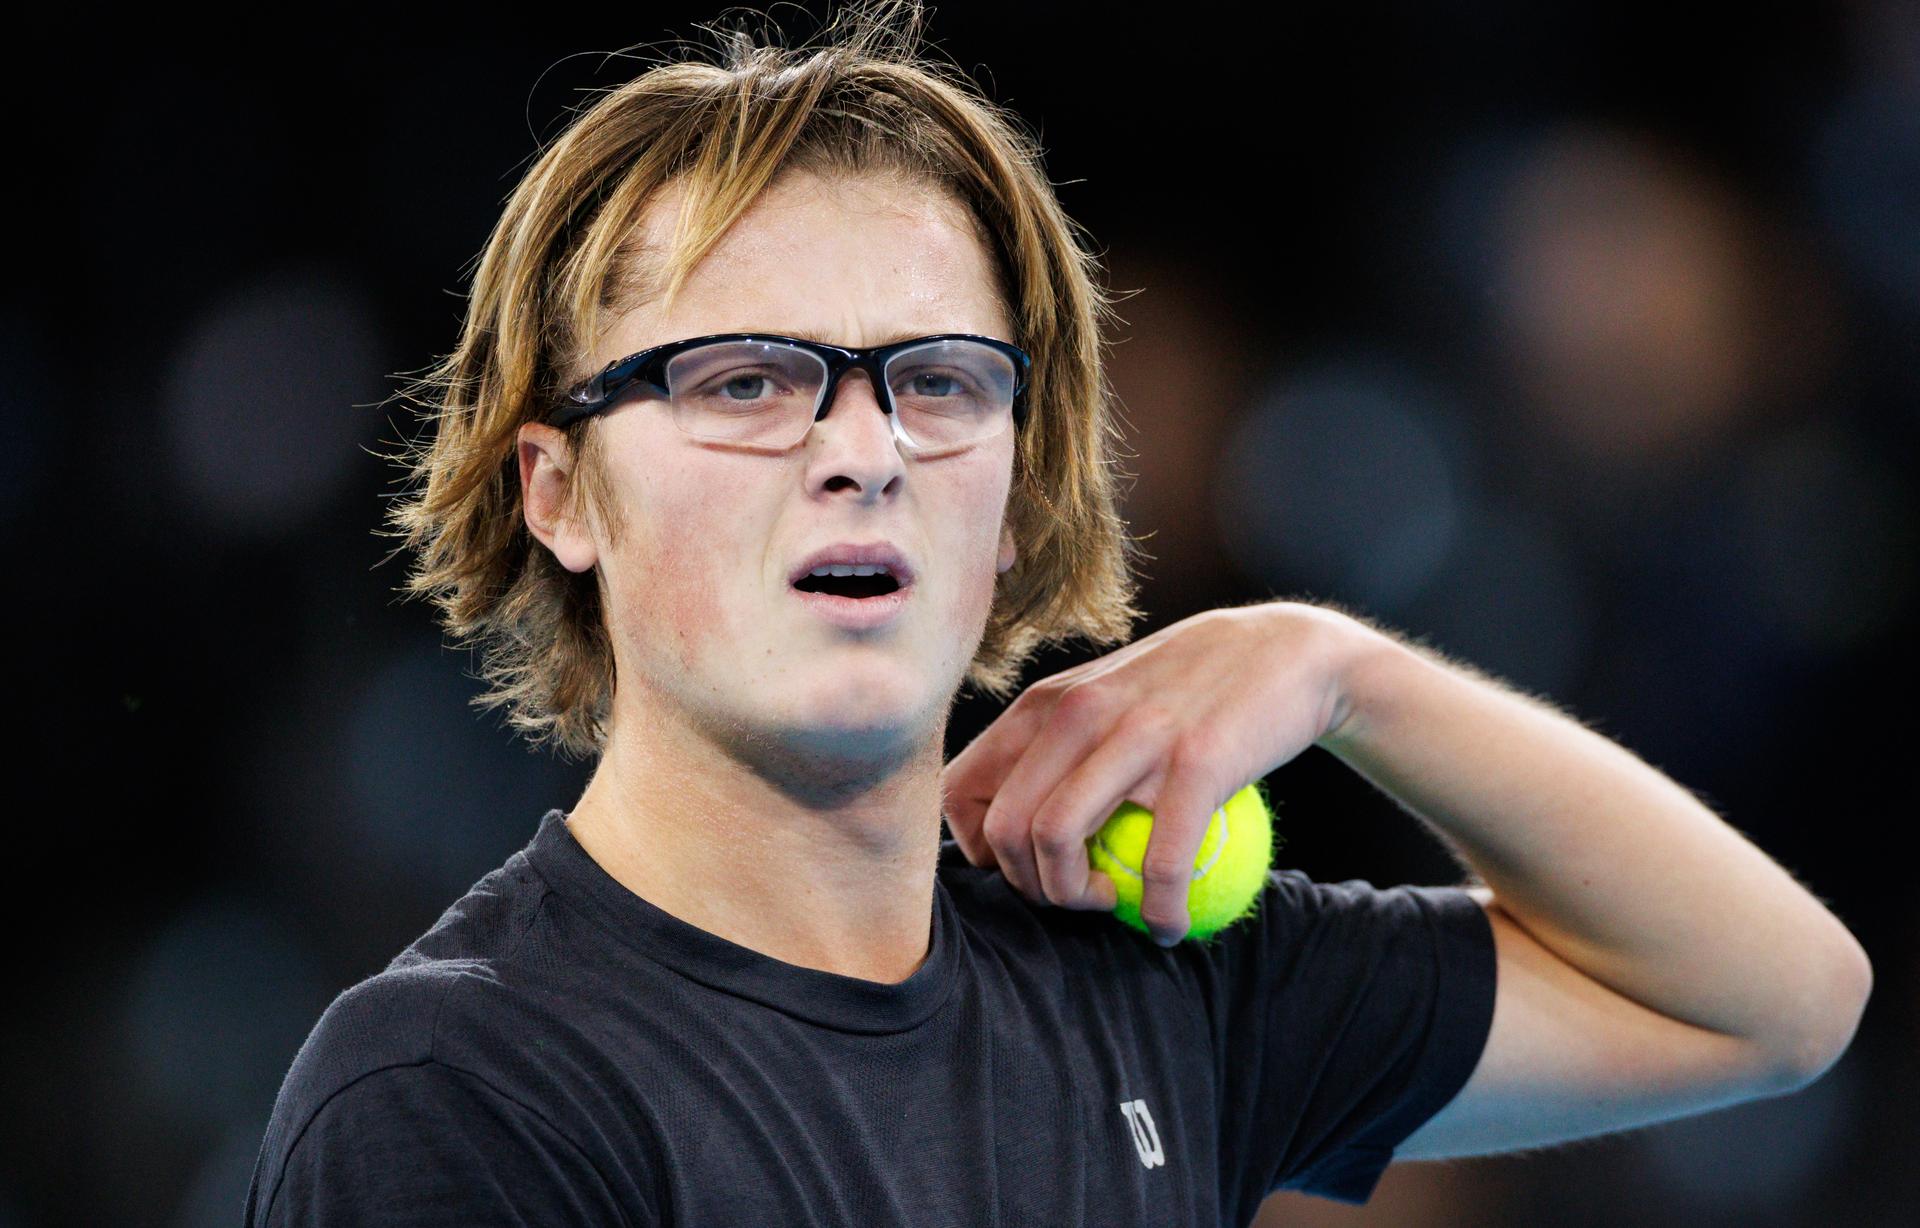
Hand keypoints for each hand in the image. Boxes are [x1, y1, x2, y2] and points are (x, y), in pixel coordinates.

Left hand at [941, 602, 1369, 943]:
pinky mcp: (1196, 763)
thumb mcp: (1105, 696)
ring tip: (1113, 905)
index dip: (977, 852)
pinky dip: (1159, 912)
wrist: (1288, 651)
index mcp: (1046, 703)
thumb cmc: (1189, 689)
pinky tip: (1169, 926)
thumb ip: (1054, 745)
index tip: (1024, 872)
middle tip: (1073, 898)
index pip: (961, 790)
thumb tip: (1007, 826)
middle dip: (1027, 888)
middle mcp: (1078, 712)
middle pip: (1003, 828)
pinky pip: (1160, 864)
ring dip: (1076, 900)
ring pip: (1055, 840)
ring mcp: (1135, 735)